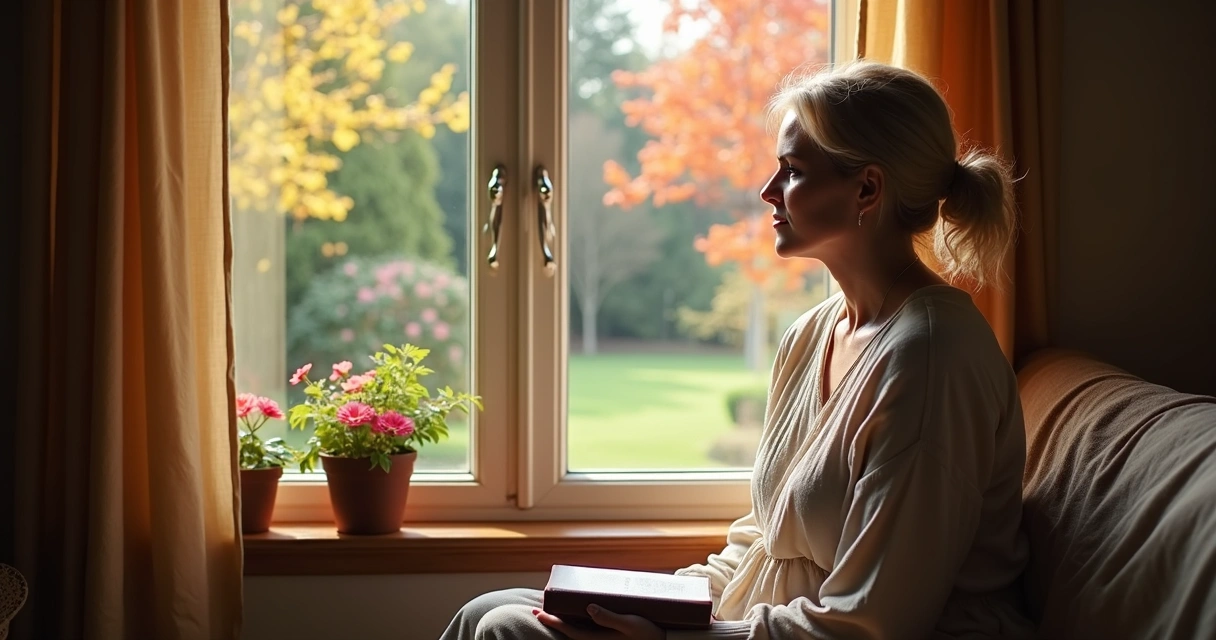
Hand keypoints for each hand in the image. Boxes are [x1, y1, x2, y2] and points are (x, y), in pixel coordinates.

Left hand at [533, 604, 663, 639]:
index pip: (569, 631)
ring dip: (565, 620)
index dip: (553, 622)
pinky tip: (579, 612)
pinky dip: (578, 620)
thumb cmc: (648, 634)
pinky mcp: (610, 636)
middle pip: (569, 631)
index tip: (538, 612)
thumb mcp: (630, 624)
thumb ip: (609, 618)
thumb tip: (589, 608)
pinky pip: (588, 629)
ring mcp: (603, 639)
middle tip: (539, 609)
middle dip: (554, 620)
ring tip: (555, 608)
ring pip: (578, 630)